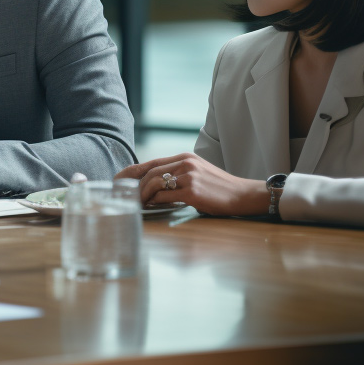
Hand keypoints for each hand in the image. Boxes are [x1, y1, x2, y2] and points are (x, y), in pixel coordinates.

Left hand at [116, 152, 269, 216]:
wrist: (243, 195)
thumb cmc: (219, 187)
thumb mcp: (198, 172)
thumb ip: (178, 173)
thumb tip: (155, 183)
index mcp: (184, 157)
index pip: (152, 162)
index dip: (133, 171)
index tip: (120, 179)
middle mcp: (185, 164)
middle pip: (150, 172)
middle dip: (134, 185)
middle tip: (126, 196)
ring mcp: (189, 177)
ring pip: (155, 183)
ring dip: (143, 194)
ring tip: (138, 203)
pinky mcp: (193, 192)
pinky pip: (165, 196)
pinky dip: (155, 201)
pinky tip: (151, 206)